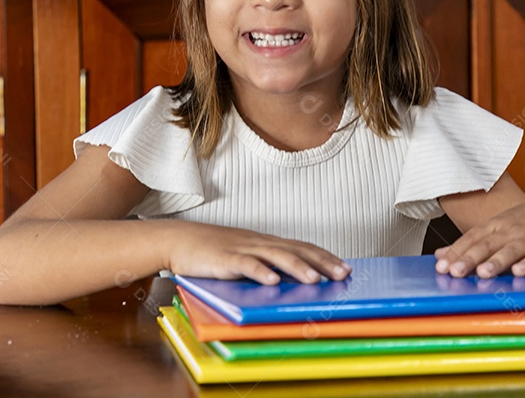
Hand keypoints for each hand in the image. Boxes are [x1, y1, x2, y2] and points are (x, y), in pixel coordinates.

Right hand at [164, 222, 351, 284]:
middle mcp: (259, 242)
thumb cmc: (212, 252)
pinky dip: (260, 271)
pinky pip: (245, 264)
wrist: (179, 240)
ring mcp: (242, 248)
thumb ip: (264, 266)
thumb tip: (288, 284)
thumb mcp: (243, 256)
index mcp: (265, 242)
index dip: (324, 256)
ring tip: (315, 279)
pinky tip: (272, 281)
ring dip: (297, 267)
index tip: (345, 267)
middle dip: (321, 262)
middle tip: (343, 274)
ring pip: (275, 256)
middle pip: (296, 250)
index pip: (301, 247)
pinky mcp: (224, 258)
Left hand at [434, 198, 524, 278]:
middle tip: (455, 272)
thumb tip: (439, 255)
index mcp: (493, 225)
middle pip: (486, 245)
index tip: (441, 267)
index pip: (471, 238)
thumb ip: (469, 243)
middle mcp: (509, 230)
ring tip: (483, 273)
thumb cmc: (521, 225)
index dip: (456, 252)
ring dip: (496, 262)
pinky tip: (519, 272)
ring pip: (510, 250)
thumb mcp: (494, 228)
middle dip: (470, 258)